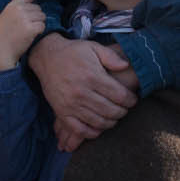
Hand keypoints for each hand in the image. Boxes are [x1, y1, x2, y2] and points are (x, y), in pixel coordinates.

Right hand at [0, 0, 48, 71]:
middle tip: (25, 27)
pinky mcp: (30, 28)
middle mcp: (19, 9)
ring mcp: (25, 18)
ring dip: (38, 24)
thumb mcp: (4, 17)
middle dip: (36, 17)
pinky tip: (30, 36)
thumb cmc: (1, 35)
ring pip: (42, 17)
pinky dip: (39, 32)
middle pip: (39, 9)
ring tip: (27, 32)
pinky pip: (43, 26)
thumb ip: (12, 7)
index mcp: (12, 5)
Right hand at [28, 34, 140, 150]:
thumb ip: (111, 56)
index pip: (119, 95)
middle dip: (122, 112)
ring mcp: (70, 104)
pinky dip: (91, 133)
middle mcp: (81, 92)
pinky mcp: (61, 111)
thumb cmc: (72, 52)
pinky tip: (98, 129)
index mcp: (92, 76)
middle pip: (110, 110)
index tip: (133, 100)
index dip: (130, 100)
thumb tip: (126, 66)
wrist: (46, 57)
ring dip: (110, 123)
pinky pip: (79, 129)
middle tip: (125, 110)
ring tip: (114, 118)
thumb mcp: (93, 47)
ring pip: (98, 121)